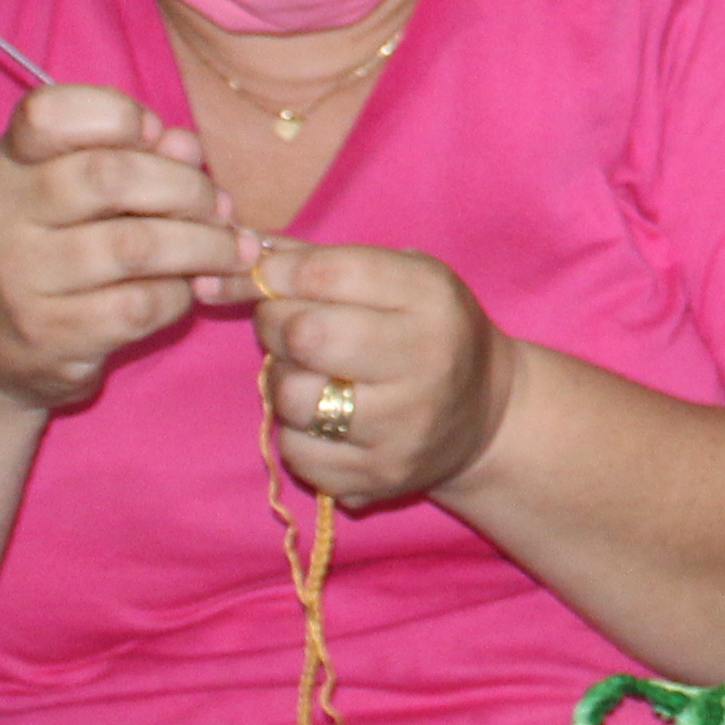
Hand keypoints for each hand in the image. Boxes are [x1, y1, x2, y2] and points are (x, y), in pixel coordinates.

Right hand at [0, 83, 244, 415]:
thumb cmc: (57, 247)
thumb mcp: (80, 190)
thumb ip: (134, 156)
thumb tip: (185, 145)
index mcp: (11, 164)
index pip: (48, 114)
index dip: (117, 113)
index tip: (156, 132)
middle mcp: (5, 215)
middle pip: (109, 178)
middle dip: (186, 187)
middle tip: (218, 204)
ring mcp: (22, 278)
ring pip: (135, 247)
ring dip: (203, 245)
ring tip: (232, 249)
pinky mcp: (52, 334)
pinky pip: (140, 304)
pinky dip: (181, 294)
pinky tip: (189, 289)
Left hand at [250, 239, 517, 507]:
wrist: (489, 415)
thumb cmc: (428, 330)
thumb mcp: (400, 279)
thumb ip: (319, 262)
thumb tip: (235, 249)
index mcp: (431, 298)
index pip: (326, 273)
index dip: (274, 272)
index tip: (264, 276)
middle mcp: (425, 360)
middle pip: (304, 335)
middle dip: (275, 325)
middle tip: (286, 327)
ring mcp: (404, 425)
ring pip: (291, 397)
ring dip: (282, 381)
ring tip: (308, 375)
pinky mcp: (381, 475)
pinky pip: (297, 452)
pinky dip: (296, 432)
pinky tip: (322, 420)